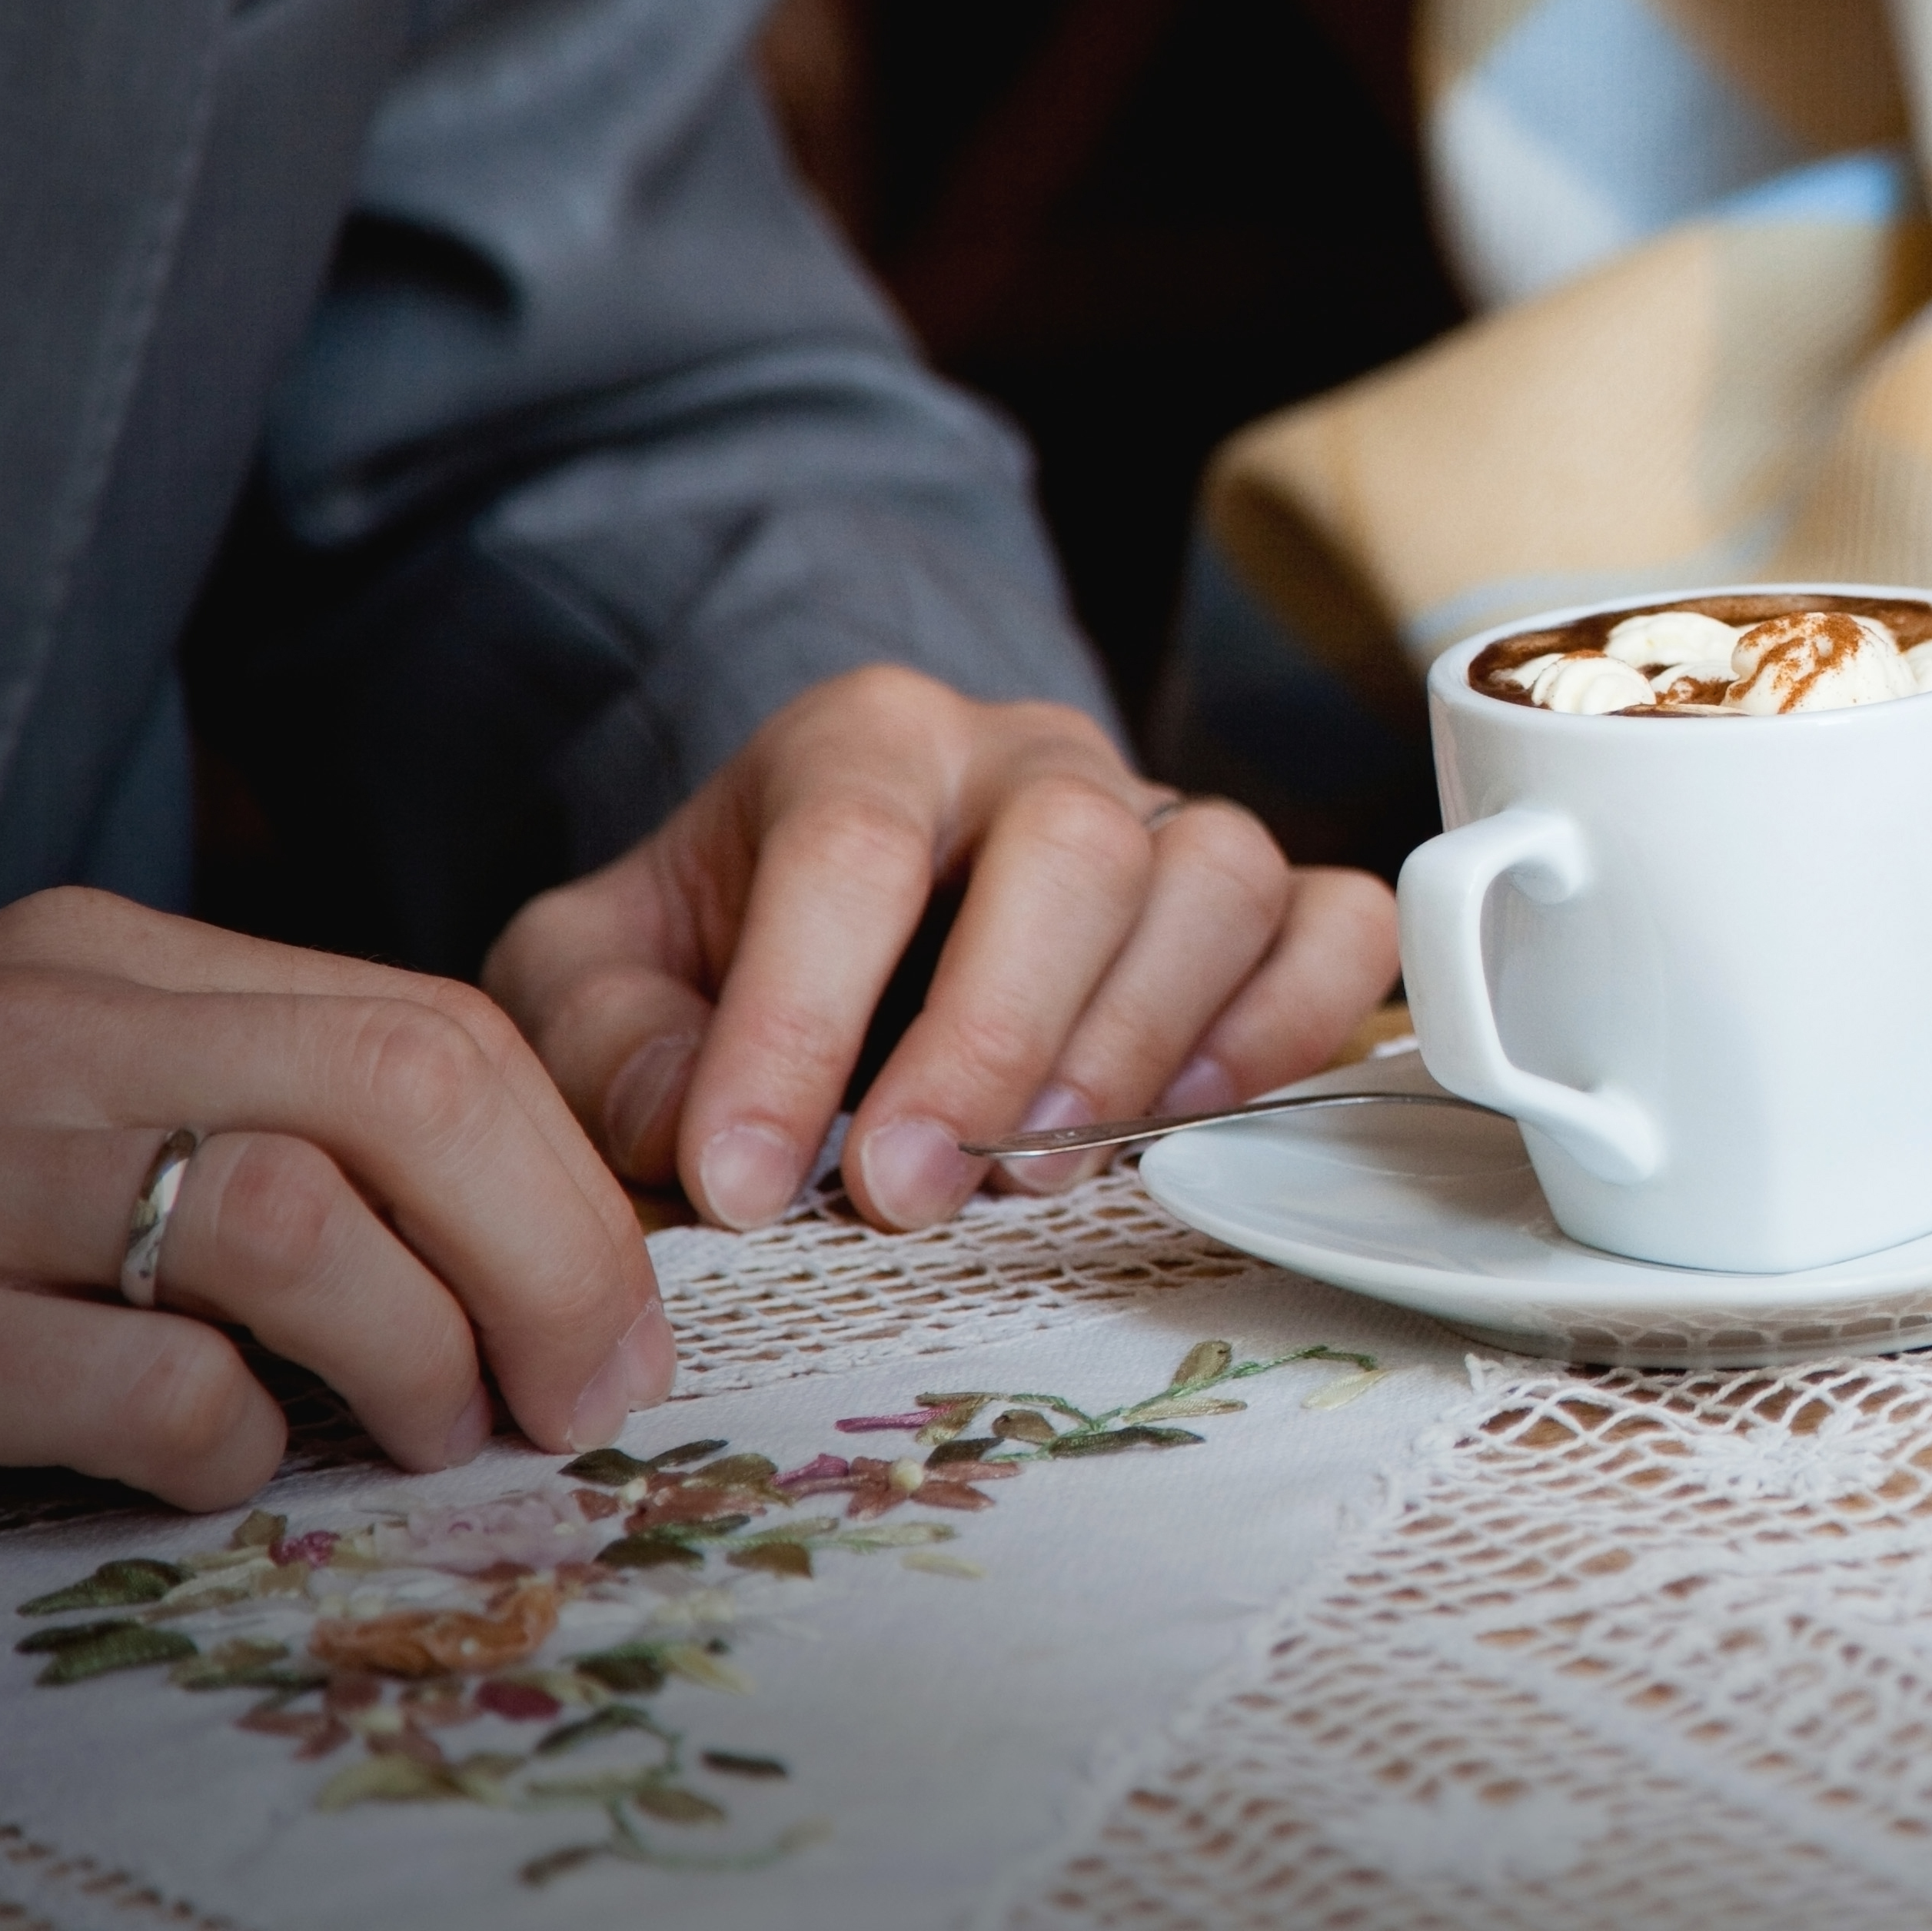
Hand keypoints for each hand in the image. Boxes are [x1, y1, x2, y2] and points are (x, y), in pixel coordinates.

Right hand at [0, 891, 670, 1508]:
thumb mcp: (80, 1123)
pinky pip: (147, 1378)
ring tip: (439, 1433)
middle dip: (550, 1254)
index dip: (563, 1178)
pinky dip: (232, 1440)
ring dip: (421, 1345)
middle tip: (587, 1390)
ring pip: (293, 1212)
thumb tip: (539, 1249)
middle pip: (405, 1088)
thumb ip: (268, 1127)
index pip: (426, 1027)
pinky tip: (228, 1469)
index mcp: (100, 964)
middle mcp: (32, 1031)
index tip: (618, 1311)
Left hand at [482, 667, 1396, 1233]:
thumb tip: (700, 1132)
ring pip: (1218, 874)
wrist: (841, 911)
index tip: (741, 1181)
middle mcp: (1033, 755)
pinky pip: (1337, 925)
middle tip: (908, 1192)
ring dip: (1135, 1040)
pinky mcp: (1264, 899)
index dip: (795, 1025)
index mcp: (864, 739)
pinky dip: (1286, 1025)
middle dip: (991, 1036)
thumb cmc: (721, 950)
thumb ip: (607, 1045)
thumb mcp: (593, 978)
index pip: (850, 848)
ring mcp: (1163, 816)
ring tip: (1039, 1172)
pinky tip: (1184, 1117)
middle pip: (1072, 845)